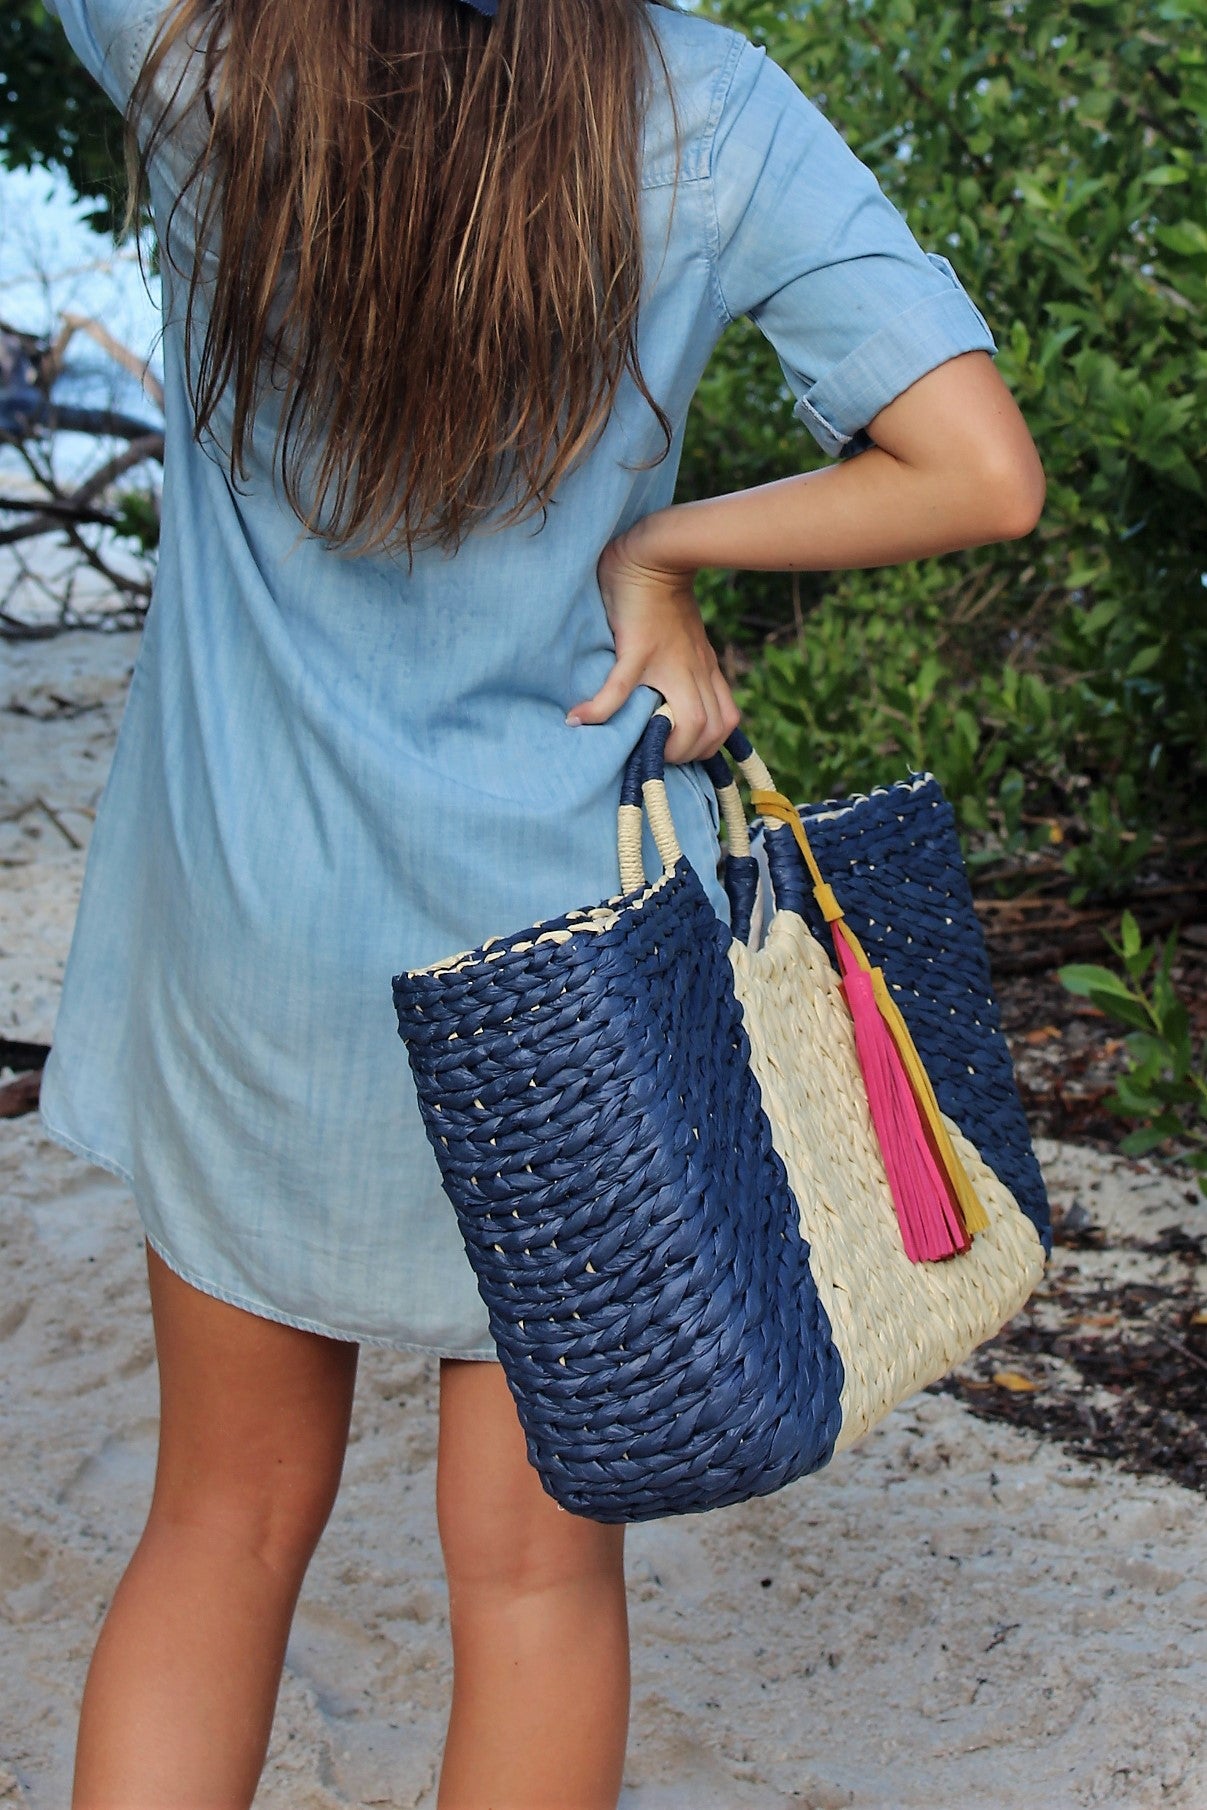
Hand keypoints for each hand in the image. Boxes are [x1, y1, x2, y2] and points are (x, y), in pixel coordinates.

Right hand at [567, 520, 740, 763]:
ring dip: (662, 744)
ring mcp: (668, 661)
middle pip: (712, 730)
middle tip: (659, 751)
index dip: (707, 747)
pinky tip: (577, 719)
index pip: (726, 723)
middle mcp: (694, 670)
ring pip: (687, 719)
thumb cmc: (665, 598)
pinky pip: (621, 689)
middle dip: (687, 754)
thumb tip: (675, 703)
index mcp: (706, 670)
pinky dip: (599, 710)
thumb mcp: (690, 640)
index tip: (680, 748)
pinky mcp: (636, 647)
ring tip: (635, 745)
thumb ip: (690, 669)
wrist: (655, 554)